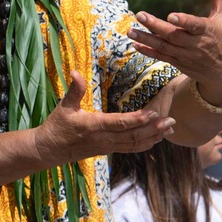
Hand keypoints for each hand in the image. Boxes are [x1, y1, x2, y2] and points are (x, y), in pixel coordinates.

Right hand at [32, 70, 174, 159]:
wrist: (50, 149)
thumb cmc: (57, 126)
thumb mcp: (64, 106)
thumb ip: (74, 90)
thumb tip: (74, 71)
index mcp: (94, 126)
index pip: (119, 124)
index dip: (137, 120)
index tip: (152, 113)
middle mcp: (104, 139)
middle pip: (133, 136)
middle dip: (154, 129)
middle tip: (171, 121)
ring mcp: (108, 146)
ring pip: (135, 144)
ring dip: (154, 137)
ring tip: (170, 128)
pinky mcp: (109, 149)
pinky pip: (131, 148)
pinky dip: (146, 144)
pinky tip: (156, 138)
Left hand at [127, 0, 221, 96]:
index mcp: (207, 31)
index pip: (195, 25)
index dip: (184, 21)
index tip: (171, 16)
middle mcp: (195, 44)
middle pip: (173, 35)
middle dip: (156, 25)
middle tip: (140, 15)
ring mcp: (184, 55)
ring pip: (164, 46)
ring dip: (146, 39)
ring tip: (130, 31)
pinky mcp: (177, 62)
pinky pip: (161, 56)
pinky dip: (148, 51)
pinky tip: (135, 44)